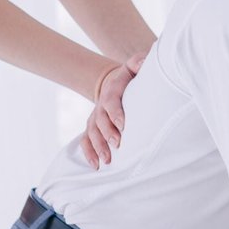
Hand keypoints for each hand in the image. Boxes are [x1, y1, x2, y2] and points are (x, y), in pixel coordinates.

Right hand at [81, 51, 145, 168]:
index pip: (111, 101)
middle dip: (107, 133)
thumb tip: (143, 62)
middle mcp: (100, 106)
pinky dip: (88, 153)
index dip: (115, 113)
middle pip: (100, 120)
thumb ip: (139, 62)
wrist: (115, 82)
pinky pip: (86, 141)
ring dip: (98, 147)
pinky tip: (95, 166)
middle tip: (117, 144)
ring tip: (106, 160)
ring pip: (92, 133)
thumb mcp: (135, 65)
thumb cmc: (131, 76)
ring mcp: (95, 118)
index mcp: (112, 91)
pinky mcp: (93, 127)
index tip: (123, 125)